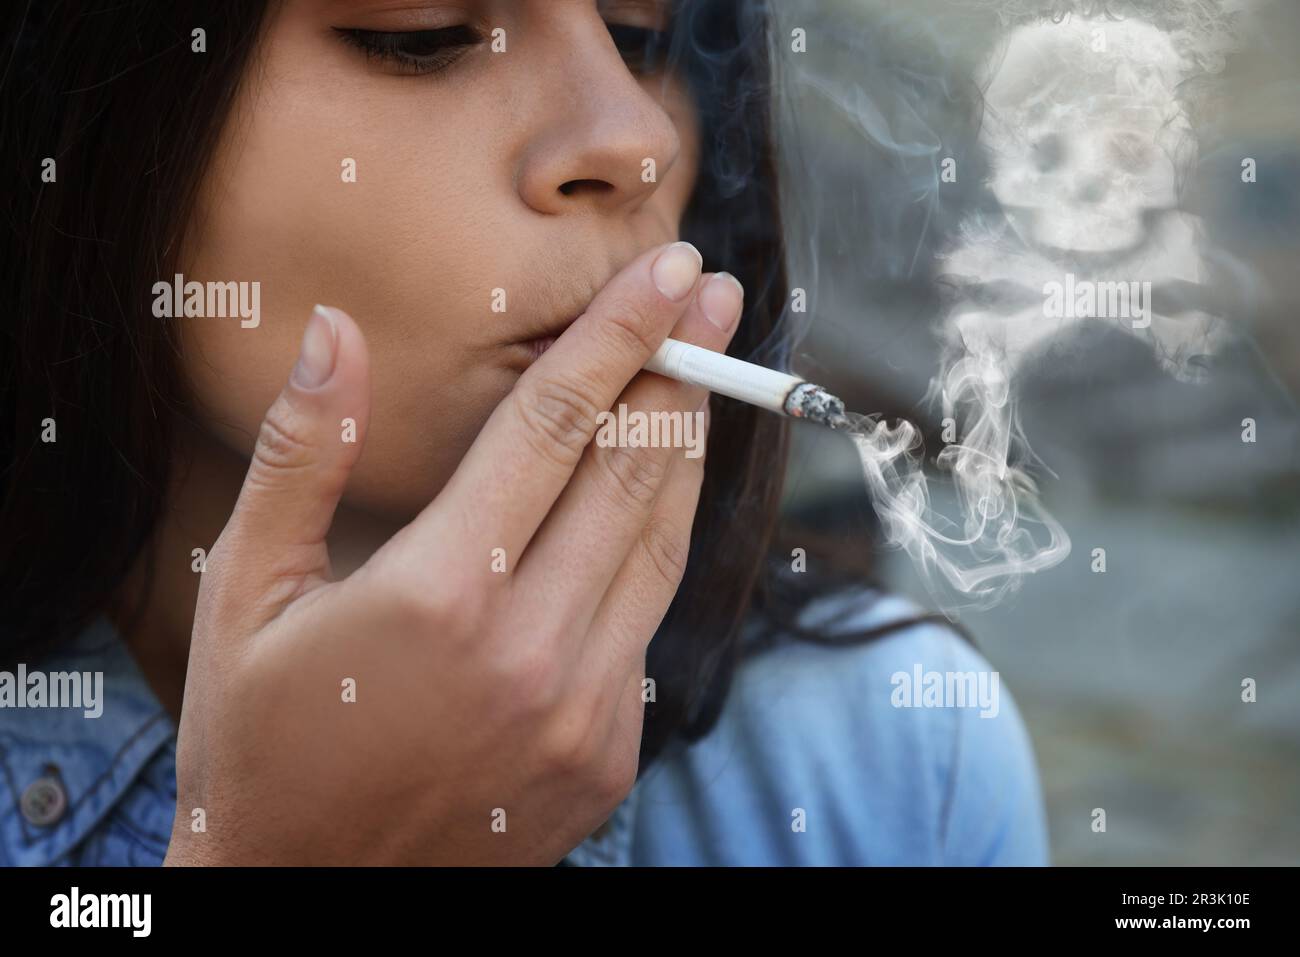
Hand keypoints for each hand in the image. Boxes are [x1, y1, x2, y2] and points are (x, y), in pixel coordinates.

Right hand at [164, 241, 744, 864]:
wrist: (307, 898)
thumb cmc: (261, 739)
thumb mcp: (248, 594)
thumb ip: (300, 457)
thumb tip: (335, 335)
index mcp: (442, 593)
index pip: (557, 423)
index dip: (620, 332)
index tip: (670, 268)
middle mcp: (534, 649)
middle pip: (635, 471)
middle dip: (680, 369)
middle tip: (714, 300)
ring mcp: (586, 710)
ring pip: (663, 544)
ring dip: (687, 451)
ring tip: (702, 377)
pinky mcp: (609, 754)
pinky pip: (650, 623)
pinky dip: (655, 549)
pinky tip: (650, 503)